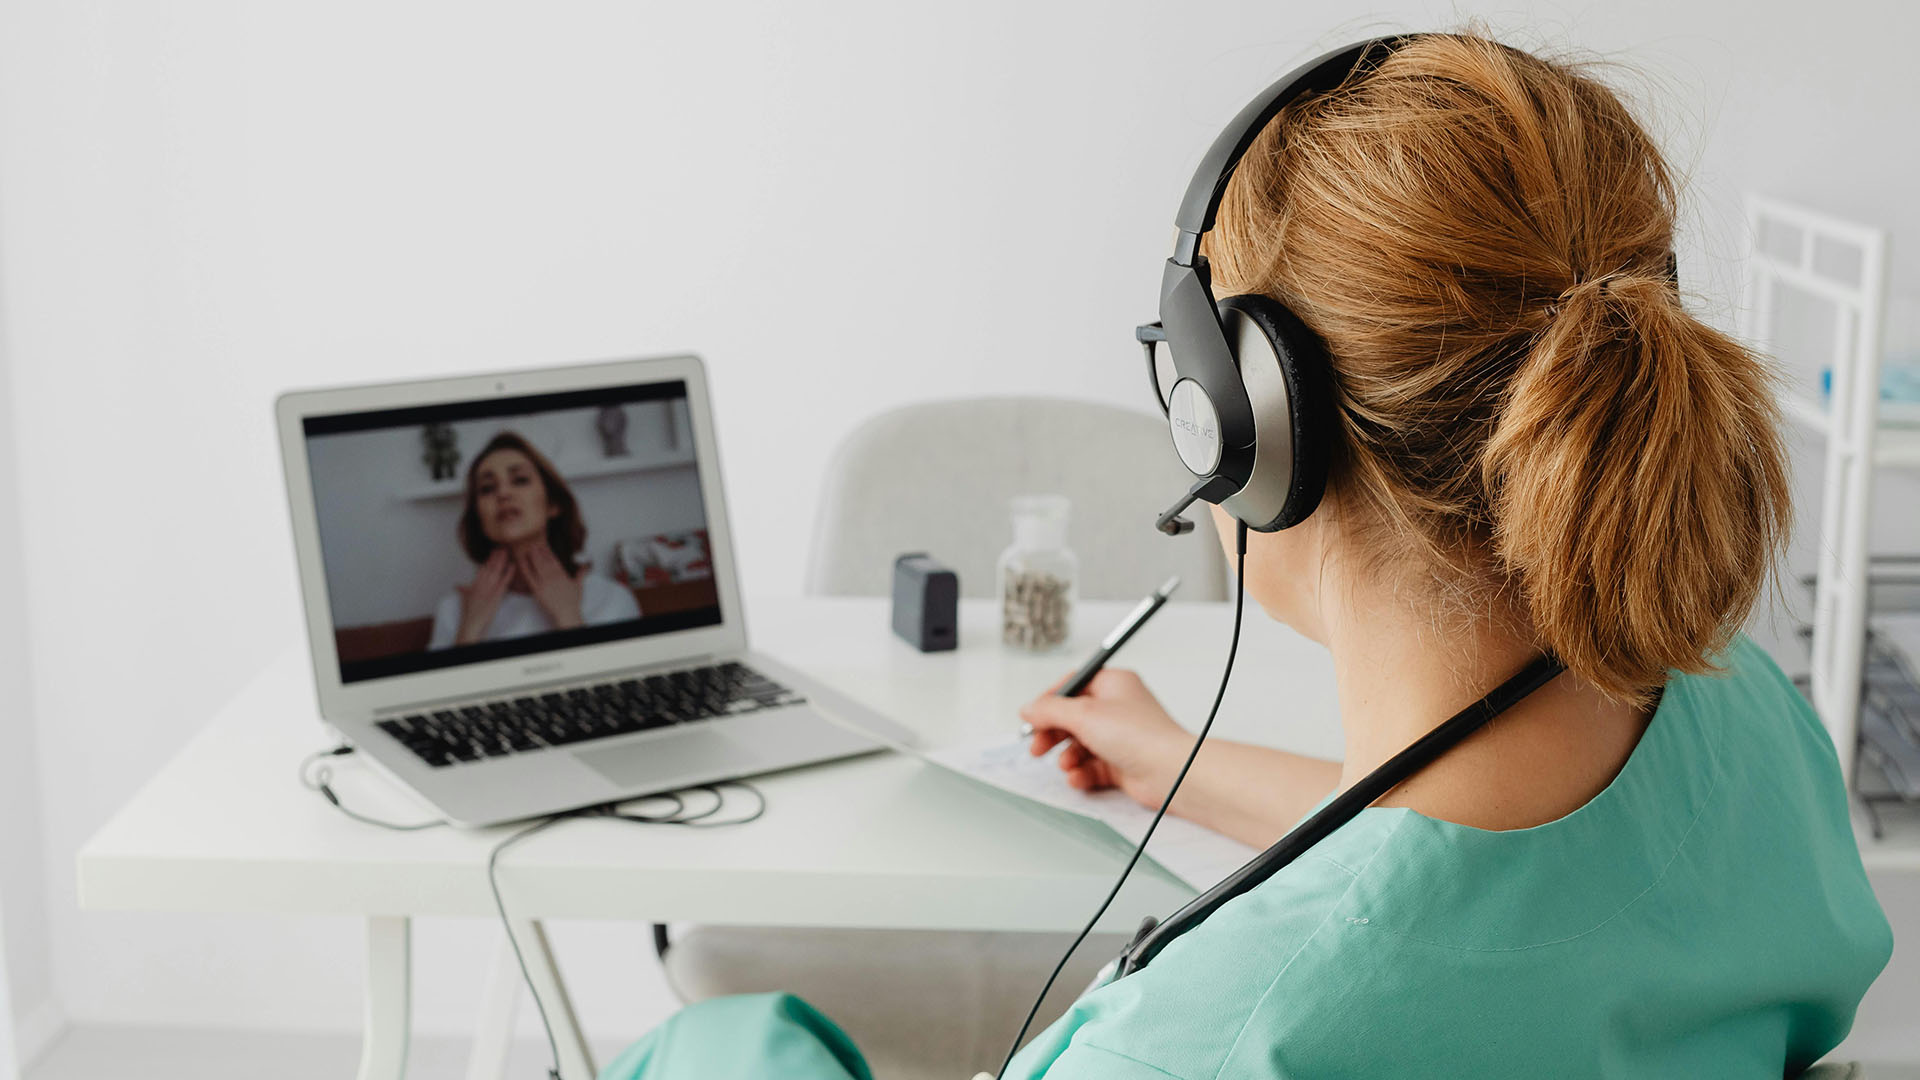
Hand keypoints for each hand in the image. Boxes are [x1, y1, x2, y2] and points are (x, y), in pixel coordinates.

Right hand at [454, 549, 513, 644]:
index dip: (488, 560)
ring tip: (506, 550)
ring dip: (502, 560)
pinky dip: (509, 572)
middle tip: (501, 547)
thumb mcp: (464, 599)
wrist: (471, 624)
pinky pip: (504, 581)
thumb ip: (463, 590)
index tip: (493, 552)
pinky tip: (513, 565)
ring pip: (496, 571)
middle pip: (490, 566)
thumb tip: (458, 585)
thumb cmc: (468, 614)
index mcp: (474, 584)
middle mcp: (481, 584)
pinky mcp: (496, 594)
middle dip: (496, 556)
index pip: (482, 568)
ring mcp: (489, 588)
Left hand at [517, 542, 583, 630]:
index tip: (544, 546)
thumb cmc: (573, 601)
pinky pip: (529, 577)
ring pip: (537, 567)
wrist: (567, 612)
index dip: (548, 552)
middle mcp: (552, 577)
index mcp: (562, 574)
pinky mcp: (537, 590)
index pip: (553, 560)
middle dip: (539, 552)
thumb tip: (585, 566)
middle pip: (544, 561)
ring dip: (532, 557)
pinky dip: (525, 569)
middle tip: (533, 544)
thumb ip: (581, 573)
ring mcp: (544, 583)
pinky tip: (522, 563)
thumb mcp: (579, 585)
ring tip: (528, 550)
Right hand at [1018, 669, 1190, 810]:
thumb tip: (1029, 709)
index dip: (1050, 701)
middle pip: (1072, 718)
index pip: (1073, 686)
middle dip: (1053, 734)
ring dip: (1068, 757)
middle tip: (1037, 747)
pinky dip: (1082, 773)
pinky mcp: (1122, 763)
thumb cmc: (1140, 735)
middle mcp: (1117, 709)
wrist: (1170, 771)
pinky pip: (1092, 766)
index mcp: (1113, 685)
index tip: (1032, 716)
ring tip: (1067, 765)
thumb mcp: (1084, 714)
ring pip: (1080, 745)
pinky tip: (1079, 777)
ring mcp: (1120, 737)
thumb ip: (1050, 710)